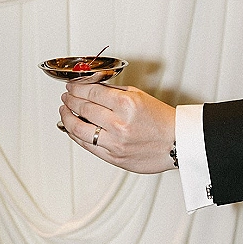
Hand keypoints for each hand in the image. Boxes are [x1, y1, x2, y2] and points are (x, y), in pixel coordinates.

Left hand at [59, 83, 176, 173]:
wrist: (178, 143)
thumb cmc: (162, 120)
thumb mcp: (140, 96)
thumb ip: (115, 92)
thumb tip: (93, 88)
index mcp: (127, 105)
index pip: (91, 92)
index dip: (76, 87)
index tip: (72, 86)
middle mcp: (119, 124)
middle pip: (83, 108)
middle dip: (70, 100)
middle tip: (67, 96)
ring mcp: (115, 143)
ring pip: (79, 129)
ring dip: (67, 117)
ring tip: (65, 111)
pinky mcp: (114, 157)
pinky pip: (87, 146)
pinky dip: (75, 136)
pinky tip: (72, 129)